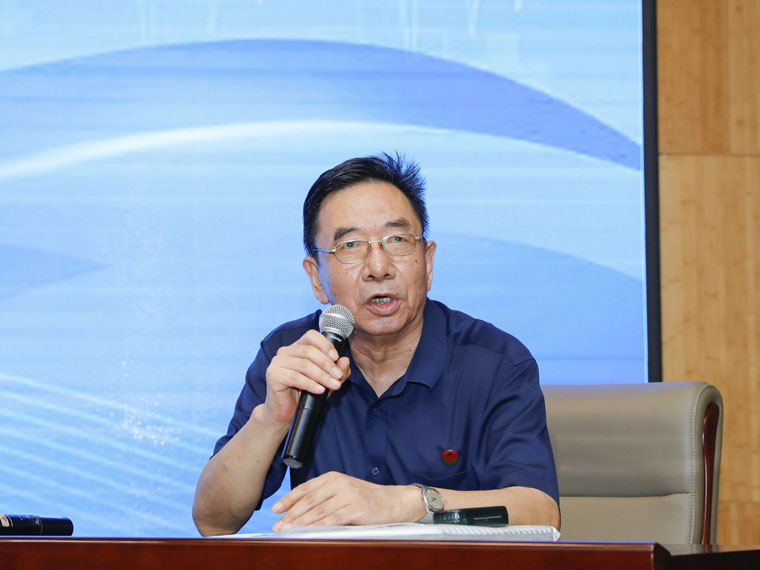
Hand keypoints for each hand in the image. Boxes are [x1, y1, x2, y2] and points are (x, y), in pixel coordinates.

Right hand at [262, 330, 350, 426]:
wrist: (285, 414)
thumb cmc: (305, 394)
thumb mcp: (326, 381)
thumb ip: (337, 371)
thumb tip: (345, 360)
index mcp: (297, 347)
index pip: (311, 336)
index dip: (325, 345)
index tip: (336, 358)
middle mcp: (286, 351)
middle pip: (309, 351)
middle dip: (327, 364)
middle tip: (339, 376)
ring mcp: (278, 362)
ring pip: (304, 365)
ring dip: (322, 376)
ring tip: (334, 385)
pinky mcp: (273, 375)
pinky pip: (295, 377)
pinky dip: (310, 384)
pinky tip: (320, 390)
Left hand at [270, 472, 418, 530]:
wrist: (394, 502)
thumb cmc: (366, 499)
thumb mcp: (343, 491)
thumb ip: (325, 496)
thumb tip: (299, 511)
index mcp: (333, 477)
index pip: (306, 488)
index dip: (289, 499)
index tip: (276, 509)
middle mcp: (339, 483)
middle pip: (309, 500)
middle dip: (291, 514)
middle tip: (278, 525)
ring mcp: (348, 495)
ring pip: (318, 511)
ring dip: (300, 523)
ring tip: (288, 531)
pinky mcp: (356, 508)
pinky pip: (332, 519)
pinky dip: (318, 527)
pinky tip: (309, 533)